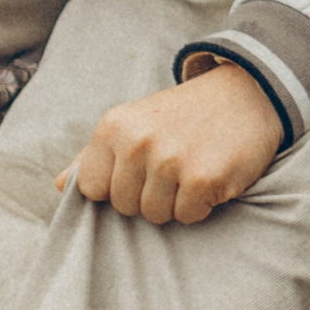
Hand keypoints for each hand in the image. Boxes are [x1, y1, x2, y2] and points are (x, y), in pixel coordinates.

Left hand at [58, 61, 283, 223]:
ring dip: (177, 202)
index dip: (118, 187)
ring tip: (194, 172)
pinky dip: (202, 205)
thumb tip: (61, 184)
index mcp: (114, 127)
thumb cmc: (186, 115)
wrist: (249, 93)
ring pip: (156, 215)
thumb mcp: (135, 123)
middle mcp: (138, 142)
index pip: (92, 189)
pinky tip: (212, 178)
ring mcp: (171, 160)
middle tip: (176, 169)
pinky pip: (188, 216)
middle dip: (150, 196)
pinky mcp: (204, 177)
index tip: (142, 172)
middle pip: (125, 206)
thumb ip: (95, 154)